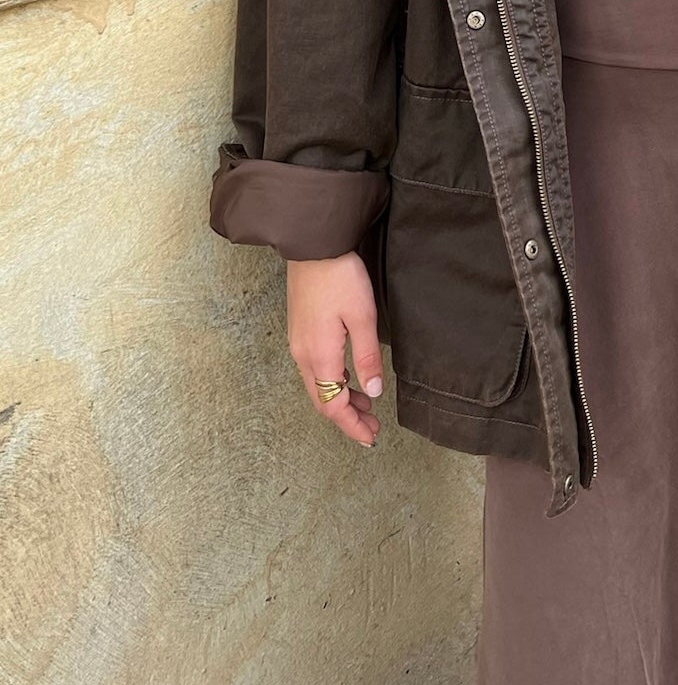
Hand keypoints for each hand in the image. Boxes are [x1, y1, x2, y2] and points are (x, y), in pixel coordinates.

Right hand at [287, 252, 383, 446]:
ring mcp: (298, 343)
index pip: (333, 406)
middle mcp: (303, 355)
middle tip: (372, 427)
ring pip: (318, 385)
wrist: (314, 246)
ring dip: (341, 399)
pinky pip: (314, 369)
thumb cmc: (340, 278)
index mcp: (320, 356)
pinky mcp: (299, 330)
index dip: (352, 426)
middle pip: (322, 400)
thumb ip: (367, 358)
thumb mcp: (362, 317)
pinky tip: (348, 376)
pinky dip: (333, 382)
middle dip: (347, 418)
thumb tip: (373, 392)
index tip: (371, 438)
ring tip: (367, 404)